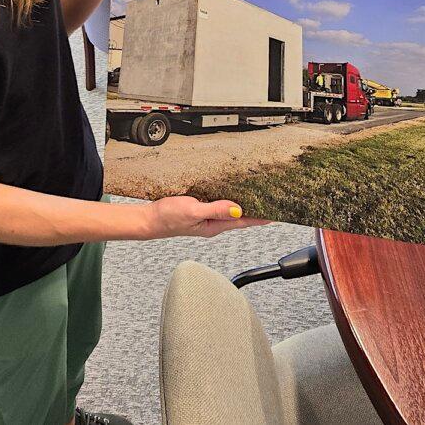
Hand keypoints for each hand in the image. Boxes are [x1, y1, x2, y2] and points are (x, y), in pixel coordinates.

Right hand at [141, 196, 270, 238]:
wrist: (149, 220)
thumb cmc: (167, 218)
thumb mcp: (192, 211)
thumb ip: (215, 210)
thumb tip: (237, 209)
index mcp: (214, 226)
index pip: (243, 222)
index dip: (260, 218)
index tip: (275, 214)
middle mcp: (213, 224)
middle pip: (240, 218)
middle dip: (256, 212)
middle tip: (272, 204)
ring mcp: (207, 219)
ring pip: (231, 212)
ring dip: (244, 207)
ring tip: (259, 200)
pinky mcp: (200, 212)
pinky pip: (220, 207)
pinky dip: (229, 202)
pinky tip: (232, 197)